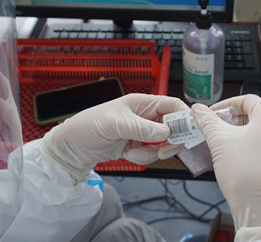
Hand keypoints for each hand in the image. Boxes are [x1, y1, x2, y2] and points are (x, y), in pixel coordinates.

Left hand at [40, 94, 187, 181]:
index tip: (188, 131)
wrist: (72, 147)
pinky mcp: (137, 146)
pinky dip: (143, 158)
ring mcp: (142, 132)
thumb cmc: (88, 126)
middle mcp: (145, 116)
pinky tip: (128, 155)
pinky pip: (152, 154)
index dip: (184, 116)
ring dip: (153, 152)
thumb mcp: (115, 125)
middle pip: (174, 126)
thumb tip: (166, 132)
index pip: (172, 105)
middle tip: (164, 150)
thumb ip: (142, 128)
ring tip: (135, 153)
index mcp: (142, 103)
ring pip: (164, 144)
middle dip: (171, 140)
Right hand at [191, 95, 260, 229]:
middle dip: (234, 121)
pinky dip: (254, 149)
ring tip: (226, 146)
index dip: (228, 104)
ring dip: (244, 136)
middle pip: (257, 116)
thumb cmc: (245, 175)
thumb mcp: (219, 142)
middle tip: (217, 130)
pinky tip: (239, 161)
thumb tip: (199, 110)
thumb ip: (208, 121)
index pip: (249, 100)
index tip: (213, 114)